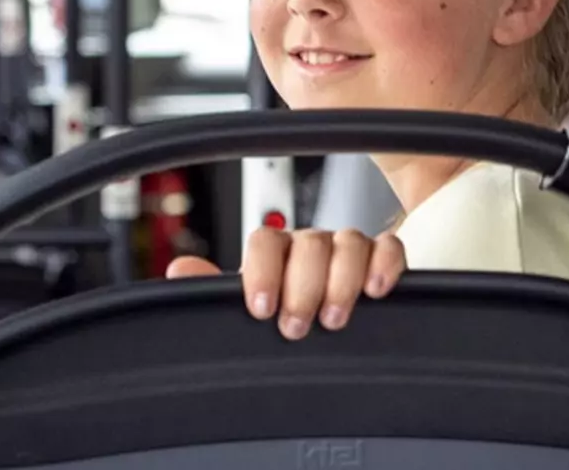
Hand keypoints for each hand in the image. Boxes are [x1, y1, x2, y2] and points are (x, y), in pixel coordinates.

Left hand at [166, 228, 404, 340]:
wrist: (325, 326)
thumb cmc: (283, 315)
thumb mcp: (247, 307)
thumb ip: (213, 290)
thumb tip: (179, 271)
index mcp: (275, 253)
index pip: (266, 242)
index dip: (262, 271)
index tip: (261, 309)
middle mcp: (310, 247)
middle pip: (309, 243)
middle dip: (302, 287)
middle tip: (295, 326)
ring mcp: (346, 251)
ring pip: (349, 242)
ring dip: (341, 281)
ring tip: (333, 318)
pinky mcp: (382, 260)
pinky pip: (389, 247)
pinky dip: (384, 265)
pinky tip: (376, 291)